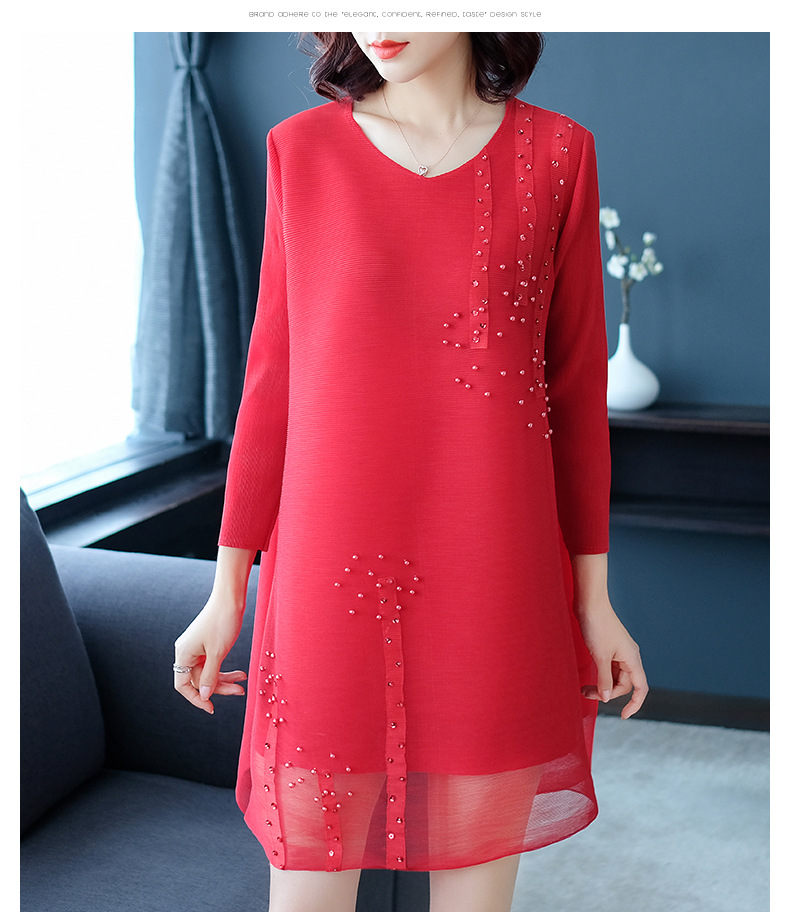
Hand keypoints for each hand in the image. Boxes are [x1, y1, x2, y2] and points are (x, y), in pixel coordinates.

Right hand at [173, 593, 247, 714]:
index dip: (196, 699)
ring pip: (209, 672)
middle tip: (240, 691)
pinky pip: (214, 663)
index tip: (212, 708)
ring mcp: (197, 648)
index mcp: (183, 654)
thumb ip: (210, 676)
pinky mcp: (207, 644)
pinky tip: (241, 673)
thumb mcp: (217, 652)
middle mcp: (187, 652)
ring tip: (243, 680)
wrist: (230, 598)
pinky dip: (226, 668)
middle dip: (219, 687)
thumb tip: (204, 696)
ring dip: (225, 679)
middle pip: (199, 680)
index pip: (183, 685)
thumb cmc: (223, 622)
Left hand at [577, 598, 647, 719]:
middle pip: (624, 684)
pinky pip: (609, 667)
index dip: (634, 704)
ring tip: (584, 688)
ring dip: (602, 684)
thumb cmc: (597, 626)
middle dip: (608, 693)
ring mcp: (620, 651)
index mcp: (632, 658)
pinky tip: (589, 677)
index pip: (640, 688)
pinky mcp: (609, 647)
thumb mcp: (600, 656)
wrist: (589, 603)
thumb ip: (605, 679)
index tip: (623, 716)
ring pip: (615, 676)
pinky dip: (600, 674)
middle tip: (586, 694)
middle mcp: (629, 655)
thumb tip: (607, 698)